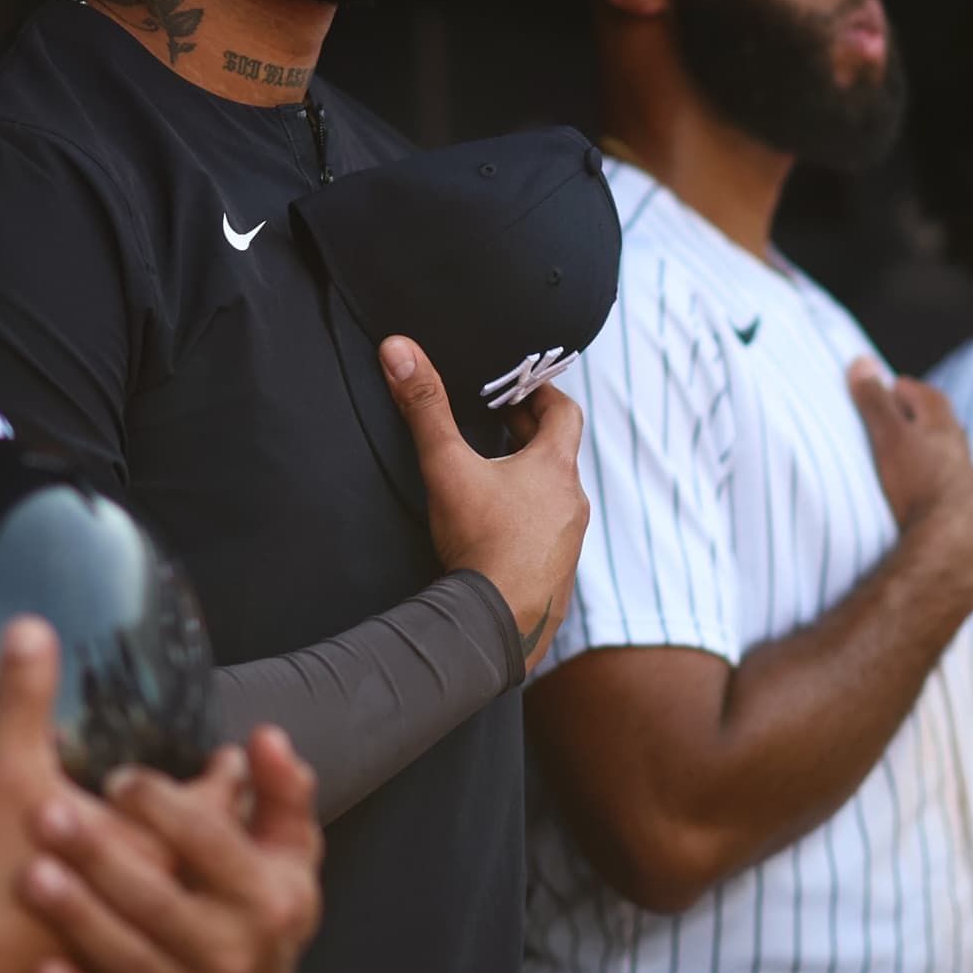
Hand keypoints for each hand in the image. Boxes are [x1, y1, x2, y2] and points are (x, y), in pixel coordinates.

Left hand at [20, 728, 323, 972]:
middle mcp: (232, 956)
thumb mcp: (285, 866)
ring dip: (79, 918)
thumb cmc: (255, 924)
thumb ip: (282, 797)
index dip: (164, 809)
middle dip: (102, 856)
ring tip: (29, 875)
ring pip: (129, 959)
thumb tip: (266, 736)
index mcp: (266, 902)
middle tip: (45, 814)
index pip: (212, 844)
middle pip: (160, 900)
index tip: (117, 778)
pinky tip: (43, 972)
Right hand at [383, 336, 590, 668]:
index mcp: (555, 468)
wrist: (498, 623)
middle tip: (496, 423)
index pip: (564, 412)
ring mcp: (571, 541)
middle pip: (559, 453)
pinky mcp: (559, 574)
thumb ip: (423, 407)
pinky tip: (498, 531)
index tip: (515, 390)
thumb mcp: (446, 467)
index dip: (541, 394)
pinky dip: (529, 520)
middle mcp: (573, 501)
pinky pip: (550, 534)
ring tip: (492, 476)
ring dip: (530, 480)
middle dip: (528, 435)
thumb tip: (399, 349)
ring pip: (555, 496)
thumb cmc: (481, 542)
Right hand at [849, 358, 972, 590]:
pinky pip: (951, 492)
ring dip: (931, 454)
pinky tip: (925, 498)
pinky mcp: (965, 516)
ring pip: (950, 461)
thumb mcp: (889, 437)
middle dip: (922, 419)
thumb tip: (861, 362)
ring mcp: (967, 486)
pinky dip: (936, 486)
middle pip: (944, 427)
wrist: (950, 544)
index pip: (930, 398)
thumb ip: (874, 401)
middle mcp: (962, 454)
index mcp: (945, 430)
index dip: (908, 390)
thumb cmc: (919, 484)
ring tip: (910, 458)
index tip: (891, 388)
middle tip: (899, 418)